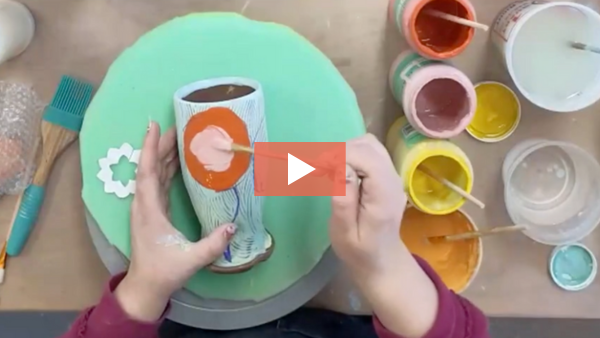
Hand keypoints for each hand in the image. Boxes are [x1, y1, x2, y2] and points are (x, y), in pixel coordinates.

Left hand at [115, 121, 235, 320]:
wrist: (146, 287)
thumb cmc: (164, 272)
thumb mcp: (190, 259)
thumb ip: (212, 244)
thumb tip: (233, 226)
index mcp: (149, 210)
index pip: (148, 172)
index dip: (150, 147)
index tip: (153, 125)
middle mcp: (145, 204)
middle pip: (151, 168)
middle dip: (161, 145)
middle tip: (177, 126)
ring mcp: (147, 208)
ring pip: (154, 174)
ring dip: (163, 155)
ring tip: (178, 138)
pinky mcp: (153, 212)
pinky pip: (158, 183)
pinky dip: (166, 169)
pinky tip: (177, 163)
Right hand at [330, 134, 436, 337]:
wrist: (382, 260)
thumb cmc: (359, 250)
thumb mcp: (345, 233)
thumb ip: (343, 200)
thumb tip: (341, 167)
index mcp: (384, 194)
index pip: (365, 157)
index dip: (339, 156)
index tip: (317, 169)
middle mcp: (393, 179)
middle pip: (367, 146)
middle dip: (340, 151)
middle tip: (319, 170)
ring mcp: (393, 175)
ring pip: (369, 144)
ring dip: (346, 151)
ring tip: (329, 170)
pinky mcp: (387, 174)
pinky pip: (370, 152)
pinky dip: (352, 153)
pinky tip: (341, 170)